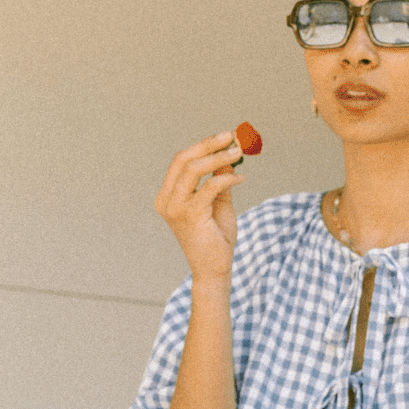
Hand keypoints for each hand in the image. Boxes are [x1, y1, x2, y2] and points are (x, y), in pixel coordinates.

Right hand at [155, 132, 242, 281]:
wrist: (214, 270)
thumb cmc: (216, 239)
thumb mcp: (219, 202)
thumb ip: (219, 179)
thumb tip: (227, 154)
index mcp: (168, 196)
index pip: (181, 162)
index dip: (202, 146)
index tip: (224, 137)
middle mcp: (167, 201)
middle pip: (184, 160)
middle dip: (208, 145)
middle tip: (231, 137)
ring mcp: (175, 208)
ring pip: (194, 170)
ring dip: (219, 158)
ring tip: (238, 153)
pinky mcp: (190, 216)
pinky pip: (210, 187)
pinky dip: (227, 179)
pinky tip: (241, 178)